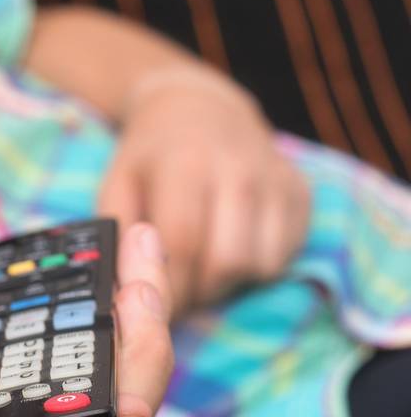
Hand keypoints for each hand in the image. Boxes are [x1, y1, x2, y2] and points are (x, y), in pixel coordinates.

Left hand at [98, 70, 309, 314]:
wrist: (200, 108)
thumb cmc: (150, 156)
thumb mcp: (118, 183)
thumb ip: (117, 232)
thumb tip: (121, 285)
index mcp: (186, 163)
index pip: (184, 242)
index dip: (170, 285)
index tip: (154, 307)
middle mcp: (239, 169)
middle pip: (227, 261)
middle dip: (199, 291)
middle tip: (177, 293)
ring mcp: (275, 179)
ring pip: (260, 264)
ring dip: (227, 283)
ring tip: (200, 270)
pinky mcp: (300, 192)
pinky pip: (284, 255)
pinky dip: (255, 267)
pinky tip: (228, 250)